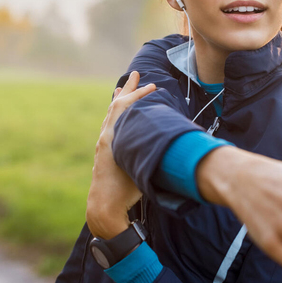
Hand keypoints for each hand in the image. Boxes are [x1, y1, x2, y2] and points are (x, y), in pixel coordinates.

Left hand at [86, 72, 155, 238]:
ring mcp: (104, 144)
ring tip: (122, 88)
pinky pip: (110, 124)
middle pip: (116, 105)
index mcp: (112, 137)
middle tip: (135, 74)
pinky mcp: (105, 152)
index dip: (139, 95)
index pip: (125, 107)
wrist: (103, 207)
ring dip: (120, 100)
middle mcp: (106, 136)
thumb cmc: (125, 190)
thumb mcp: (141, 167)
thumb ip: (154, 152)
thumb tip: (178, 141)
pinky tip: (120, 115)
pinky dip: (117, 114)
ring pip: (111, 114)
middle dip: (128, 89)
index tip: (153, 86)